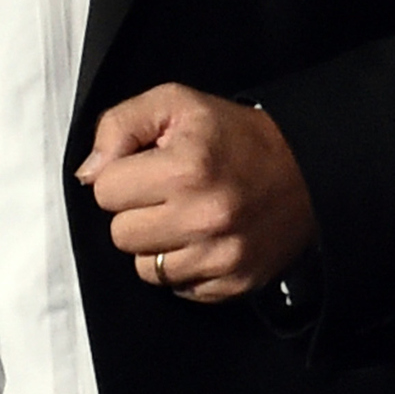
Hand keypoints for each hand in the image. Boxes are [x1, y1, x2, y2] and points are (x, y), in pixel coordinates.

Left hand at [77, 84, 316, 301]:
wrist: (306, 170)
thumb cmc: (232, 135)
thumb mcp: (175, 104)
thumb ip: (119, 126)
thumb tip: (88, 173)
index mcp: (185, 169)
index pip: (104, 190)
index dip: (121, 175)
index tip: (148, 167)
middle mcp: (203, 218)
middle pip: (120, 234)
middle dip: (135, 211)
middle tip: (166, 192)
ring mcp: (221, 257)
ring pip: (144, 268)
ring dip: (156, 244)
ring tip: (184, 217)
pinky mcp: (235, 284)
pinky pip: (177, 289)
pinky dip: (183, 267)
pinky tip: (202, 240)